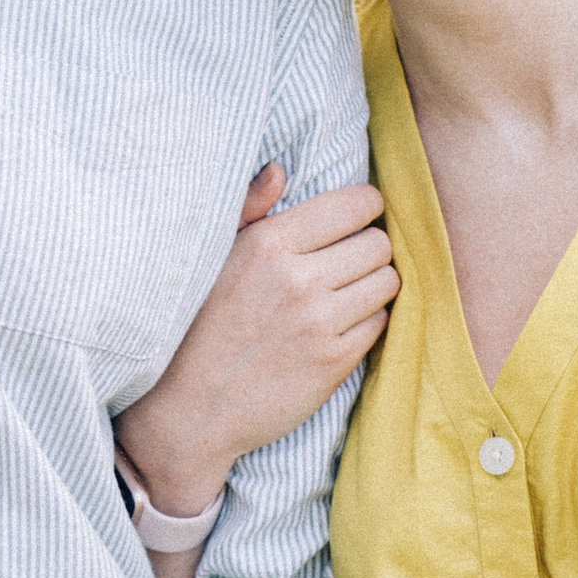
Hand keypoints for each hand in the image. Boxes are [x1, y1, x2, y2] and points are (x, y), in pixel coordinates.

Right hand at [115, 164, 396, 520]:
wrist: (191, 408)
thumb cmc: (197, 326)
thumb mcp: (214, 257)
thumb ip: (250, 208)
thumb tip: (280, 169)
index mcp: (268, 243)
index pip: (355, 205)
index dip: (365, 207)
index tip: (356, 217)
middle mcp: (299, 280)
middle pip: (378, 243)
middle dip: (369, 247)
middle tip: (347, 259)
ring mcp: (319, 324)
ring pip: (387, 282)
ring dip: (374, 283)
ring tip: (347, 290)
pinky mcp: (334, 363)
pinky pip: (380, 324)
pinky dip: (368, 320)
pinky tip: (340, 324)